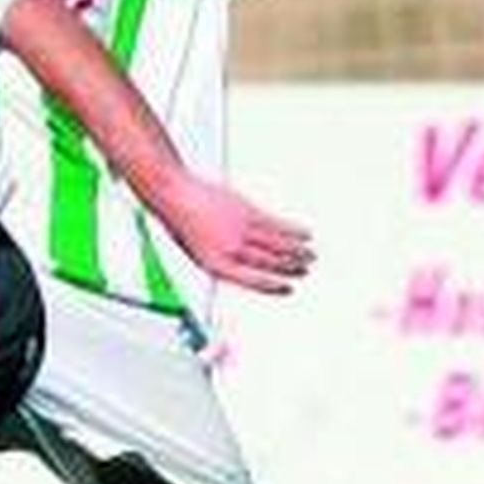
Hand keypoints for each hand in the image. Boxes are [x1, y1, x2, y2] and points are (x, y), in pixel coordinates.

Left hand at [158, 173, 314, 295]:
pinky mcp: (248, 212)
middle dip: (290, 268)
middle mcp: (231, 251)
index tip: (287, 289)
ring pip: (278, 246)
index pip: (253, 282)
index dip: (273, 287)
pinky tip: (303, 234)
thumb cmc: (181, 220)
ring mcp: (241, 232)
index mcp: (216, 265)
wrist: (174, 194)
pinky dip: (294, 231)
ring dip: (297, 252)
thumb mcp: (196, 250)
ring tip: (309, 255)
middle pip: (270, 264)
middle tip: (304, 270)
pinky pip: (278, 225)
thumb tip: (246, 263)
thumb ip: (222, 259)